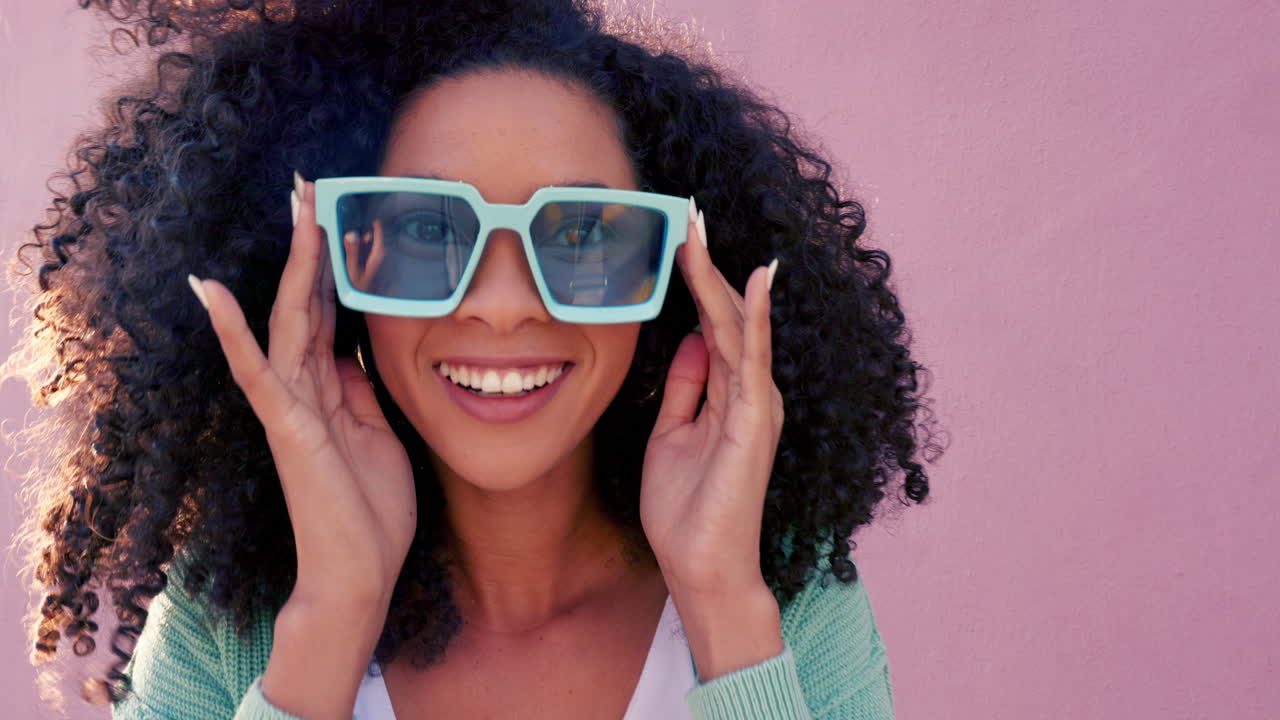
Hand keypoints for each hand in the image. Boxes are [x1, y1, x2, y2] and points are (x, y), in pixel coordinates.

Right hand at [190, 172, 414, 610]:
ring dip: (293, 260)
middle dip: (311, 242)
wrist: (359, 575)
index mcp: (329, 390)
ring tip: (296, 203)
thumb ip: (362, 391)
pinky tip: (211, 289)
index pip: (327, 312)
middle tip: (311, 183)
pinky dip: (233, 331)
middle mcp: (304, 389)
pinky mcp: (288, 427)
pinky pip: (257, 372)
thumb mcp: (380, 435)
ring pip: (288, 318)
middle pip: (304, 301)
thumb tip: (354, 351)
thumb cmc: (370, 511)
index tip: (340, 214)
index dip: (332, 264)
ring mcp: (292, 406)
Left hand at [640, 200, 783, 597]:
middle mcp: (750, 391)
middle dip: (707, 262)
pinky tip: (752, 281)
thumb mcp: (672, 434)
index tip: (679, 233)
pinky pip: (753, 360)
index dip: (696, 278)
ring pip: (738, 325)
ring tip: (700, 227)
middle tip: (688, 210)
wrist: (700, 567)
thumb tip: (690, 339)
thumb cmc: (687, 509)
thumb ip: (685, 388)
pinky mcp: (755, 422)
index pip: (713, 322)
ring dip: (719, 275)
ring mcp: (756, 404)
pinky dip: (755, 318)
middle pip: (728, 313)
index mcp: (730, 393)